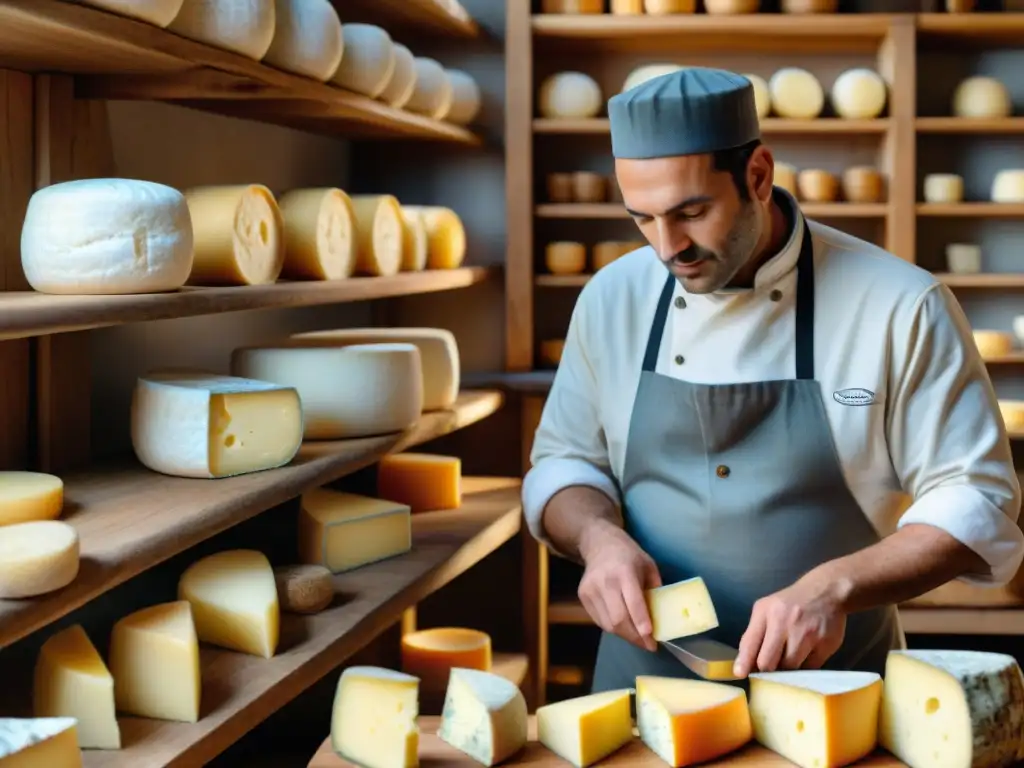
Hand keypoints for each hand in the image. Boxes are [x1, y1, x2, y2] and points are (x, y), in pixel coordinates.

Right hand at [577, 525, 661, 650]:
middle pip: (618, 619)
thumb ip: (655, 590)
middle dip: (635, 637)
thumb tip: (660, 617)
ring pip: (608, 624)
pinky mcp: (583, 596)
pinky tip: (624, 626)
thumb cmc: (629, 555)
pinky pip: (600, 621)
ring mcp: (590, 590)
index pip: (633, 603)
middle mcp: (605, 582)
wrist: (599, 544)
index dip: (642, 623)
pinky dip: (614, 628)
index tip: (651, 640)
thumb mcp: (649, 566)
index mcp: (625, 572)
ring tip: (638, 638)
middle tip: (648, 645)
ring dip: (625, 635)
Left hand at [733, 576, 846, 676]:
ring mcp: (808, 635)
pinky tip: (805, 654)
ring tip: (788, 658)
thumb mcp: (765, 609)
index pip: (750, 643)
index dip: (744, 663)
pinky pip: (810, 668)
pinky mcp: (826, 645)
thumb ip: (753, 635)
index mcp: (767, 613)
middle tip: (770, 667)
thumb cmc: (790, 603)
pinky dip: (804, 666)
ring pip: (790, 668)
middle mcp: (786, 623)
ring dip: (786, 669)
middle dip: (766, 669)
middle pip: (768, 662)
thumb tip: (743, 665)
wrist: (826, 592)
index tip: (741, 674)